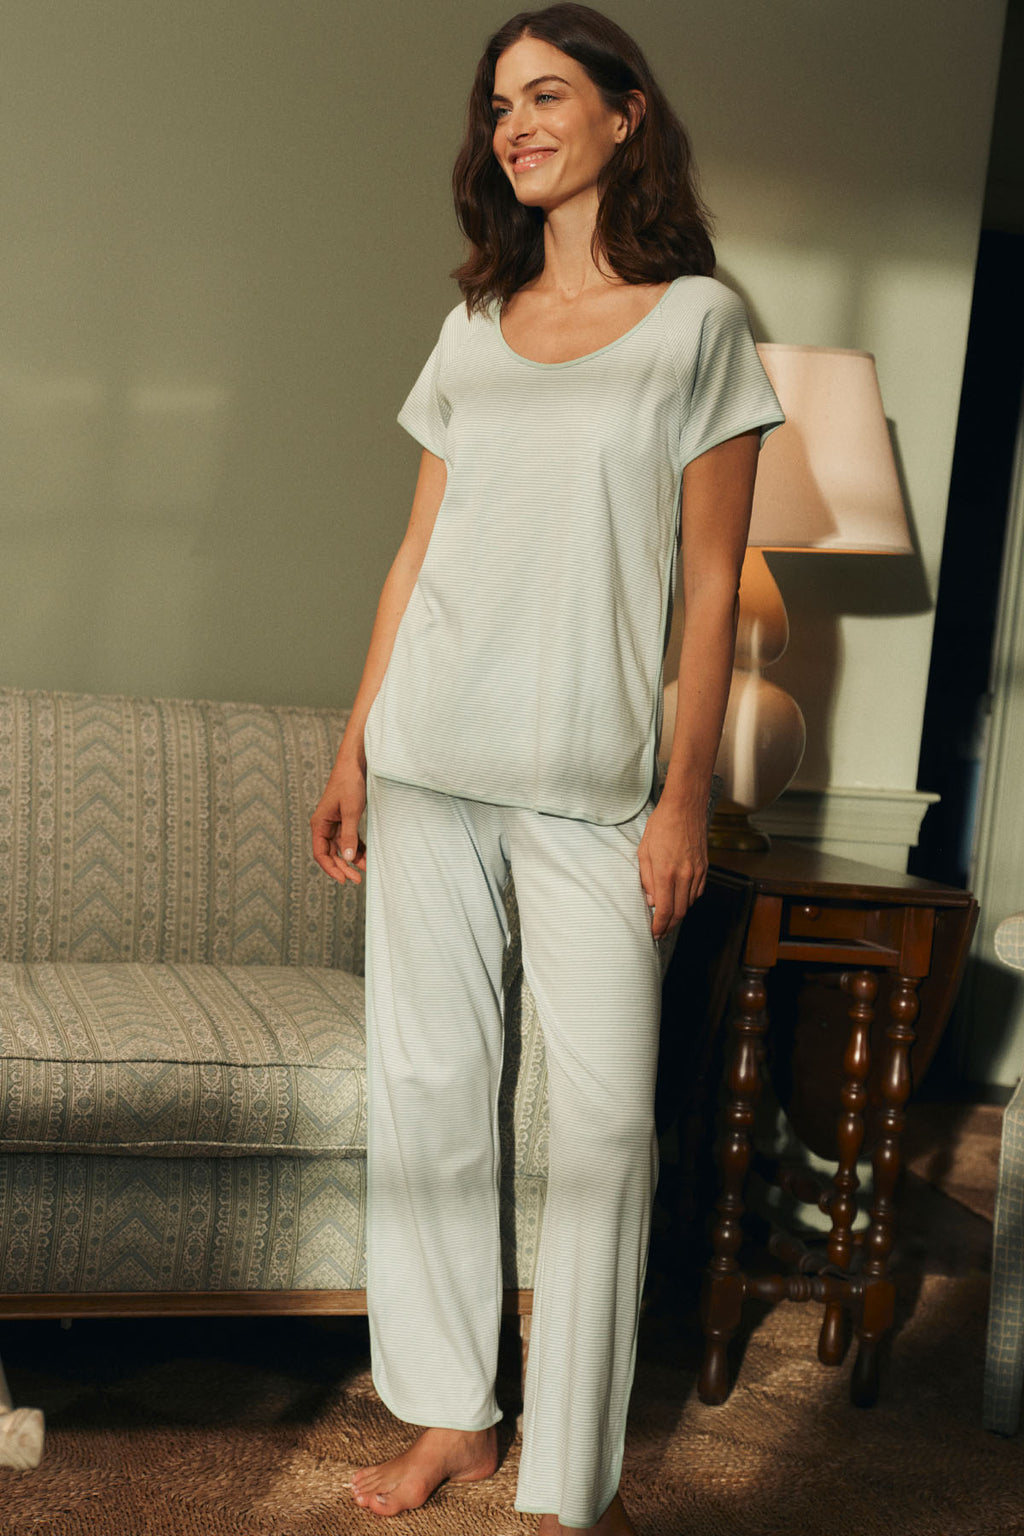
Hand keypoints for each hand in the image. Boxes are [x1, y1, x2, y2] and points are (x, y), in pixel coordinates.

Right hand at [311, 759, 367, 884]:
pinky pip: (348, 839)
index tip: (344, 880)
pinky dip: (356, 848)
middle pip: (330, 854)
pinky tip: (365, 856)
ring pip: (341, 848)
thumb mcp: (351, 811)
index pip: (320, 854)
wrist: (355, 764)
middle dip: (343, 867)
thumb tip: (348, 858)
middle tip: (357, 879)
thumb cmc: (349, 783)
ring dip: (351, 859)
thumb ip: (349, 835)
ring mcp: (334, 823)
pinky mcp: (344, 820)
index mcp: (319, 824)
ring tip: (364, 870)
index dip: (331, 869)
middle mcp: (324, 825)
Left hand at [637, 793, 708, 938]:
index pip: (665, 910)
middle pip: (680, 912)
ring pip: (690, 903)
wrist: (685, 807)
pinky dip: (689, 900)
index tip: (654, 933)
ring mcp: (697, 872)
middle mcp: (684, 875)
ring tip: (667, 917)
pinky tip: (680, 899)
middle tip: (660, 931)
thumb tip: (651, 900)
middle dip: (669, 925)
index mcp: (666, 872)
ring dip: (679, 913)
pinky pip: (698, 891)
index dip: (659, 926)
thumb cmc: (661, 825)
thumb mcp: (644, 851)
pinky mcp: (704, 867)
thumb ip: (646, 878)